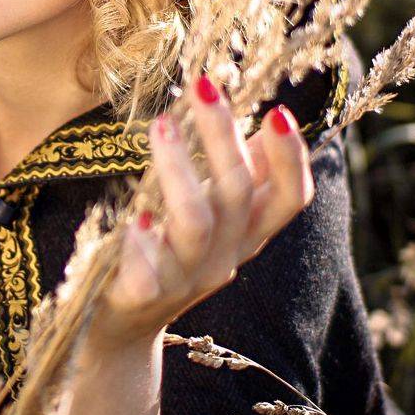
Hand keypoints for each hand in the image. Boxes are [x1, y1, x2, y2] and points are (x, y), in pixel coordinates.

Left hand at [91, 77, 314, 353]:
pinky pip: (148, 274)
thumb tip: (270, 121)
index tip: (278, 110)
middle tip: (203, 86)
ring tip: (161, 124)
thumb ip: (244, 176)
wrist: (122, 328)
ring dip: (181, 170)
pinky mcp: (141, 298)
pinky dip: (143, 244)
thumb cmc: (169, 252)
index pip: (291, 200)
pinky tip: (135, 217)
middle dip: (224, 137)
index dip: (292, 158)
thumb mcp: (215, 216)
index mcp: (246, 234)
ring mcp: (184, 280)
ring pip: (196, 223)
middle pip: (238, 195)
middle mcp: (224, 257)